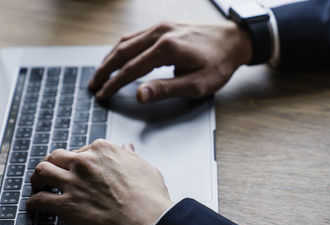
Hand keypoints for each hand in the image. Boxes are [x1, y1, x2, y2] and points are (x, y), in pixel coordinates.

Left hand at [26, 140, 172, 224]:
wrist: (149, 222)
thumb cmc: (150, 198)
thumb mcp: (144, 167)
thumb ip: (130, 156)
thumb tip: (127, 148)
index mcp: (103, 150)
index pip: (81, 150)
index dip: (76, 160)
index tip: (75, 167)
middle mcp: (85, 162)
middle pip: (57, 156)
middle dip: (52, 163)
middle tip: (50, 171)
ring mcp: (74, 182)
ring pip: (43, 171)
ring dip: (37, 178)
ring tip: (37, 184)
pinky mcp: (66, 205)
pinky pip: (40, 200)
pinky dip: (34, 202)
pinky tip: (34, 205)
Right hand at [89, 21, 251, 102]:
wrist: (235, 40)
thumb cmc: (219, 64)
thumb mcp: (196, 84)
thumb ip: (166, 89)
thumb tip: (139, 95)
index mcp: (166, 48)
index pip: (130, 69)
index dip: (114, 84)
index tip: (103, 95)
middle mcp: (160, 33)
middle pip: (122, 51)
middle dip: (105, 70)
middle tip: (93, 85)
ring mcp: (161, 26)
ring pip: (126, 41)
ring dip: (110, 57)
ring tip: (101, 73)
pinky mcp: (164, 25)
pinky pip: (136, 36)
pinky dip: (122, 48)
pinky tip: (119, 56)